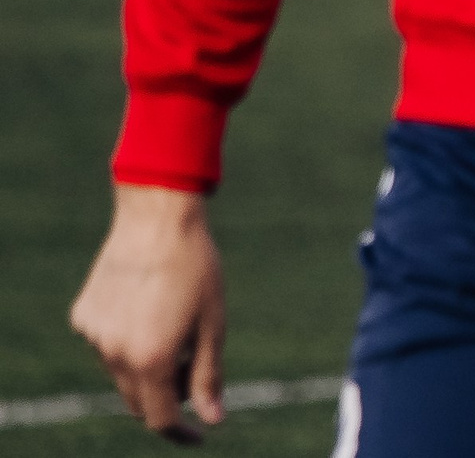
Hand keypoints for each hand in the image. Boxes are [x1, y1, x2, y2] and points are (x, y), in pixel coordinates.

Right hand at [69, 184, 224, 441]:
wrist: (157, 218)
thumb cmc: (196, 268)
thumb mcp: (213, 323)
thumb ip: (209, 376)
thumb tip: (213, 419)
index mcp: (150, 358)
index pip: (161, 418)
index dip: (181, 433)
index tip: (199, 434)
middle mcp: (114, 353)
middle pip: (139, 400)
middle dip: (168, 398)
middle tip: (196, 372)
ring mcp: (93, 335)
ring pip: (121, 372)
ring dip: (147, 366)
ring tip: (174, 323)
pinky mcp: (82, 316)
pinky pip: (107, 342)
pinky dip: (127, 339)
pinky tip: (146, 304)